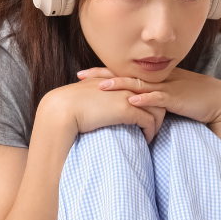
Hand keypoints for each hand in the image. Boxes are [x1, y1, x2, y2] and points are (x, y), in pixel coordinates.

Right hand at [40, 74, 165, 144]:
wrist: (62, 107)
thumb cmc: (69, 104)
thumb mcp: (86, 92)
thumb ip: (96, 93)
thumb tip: (97, 104)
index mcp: (116, 79)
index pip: (141, 86)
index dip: (146, 99)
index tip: (145, 112)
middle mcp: (125, 85)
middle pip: (154, 95)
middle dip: (158, 110)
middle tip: (154, 124)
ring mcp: (127, 96)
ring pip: (157, 108)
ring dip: (157, 123)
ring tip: (152, 134)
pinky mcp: (127, 110)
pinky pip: (149, 121)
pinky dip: (151, 132)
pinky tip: (146, 140)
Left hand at [76, 66, 220, 131]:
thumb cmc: (196, 102)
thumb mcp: (170, 101)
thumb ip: (152, 104)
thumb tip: (133, 112)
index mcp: (155, 80)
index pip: (126, 73)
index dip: (105, 73)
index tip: (85, 75)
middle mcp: (159, 80)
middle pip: (126, 74)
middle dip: (103, 75)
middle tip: (80, 76)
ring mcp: (168, 88)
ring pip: (139, 84)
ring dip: (120, 84)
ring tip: (100, 87)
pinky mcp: (177, 98)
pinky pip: (159, 98)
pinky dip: (145, 99)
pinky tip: (132, 100)